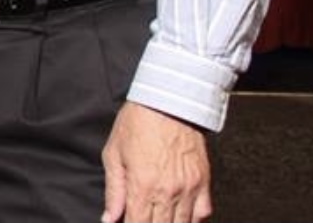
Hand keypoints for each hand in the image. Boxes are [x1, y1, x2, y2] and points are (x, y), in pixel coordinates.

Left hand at [100, 101, 212, 221]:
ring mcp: (189, 188)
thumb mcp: (113, 154)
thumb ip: (113, 191)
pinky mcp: (203, 182)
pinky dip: (193, 219)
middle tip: (142, 218)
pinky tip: (180, 216)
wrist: (167, 101)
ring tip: (158, 218)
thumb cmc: (138, 122)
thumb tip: (109, 218)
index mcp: (143, 185)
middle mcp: (168, 191)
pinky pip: (203, 213)